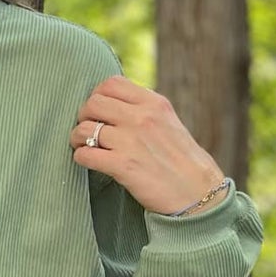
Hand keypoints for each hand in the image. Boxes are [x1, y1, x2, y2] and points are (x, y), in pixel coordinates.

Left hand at [70, 74, 226, 215]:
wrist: (198, 193)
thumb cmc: (181, 160)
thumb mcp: (168, 122)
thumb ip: (143, 110)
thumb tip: (113, 104)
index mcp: (154, 103)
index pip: (111, 84)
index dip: (97, 95)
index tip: (98, 111)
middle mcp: (142, 118)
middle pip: (93, 103)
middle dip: (84, 116)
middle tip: (87, 130)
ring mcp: (132, 141)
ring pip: (84, 129)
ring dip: (77, 138)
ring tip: (83, 146)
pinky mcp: (124, 166)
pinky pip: (85, 155)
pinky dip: (80, 158)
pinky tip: (87, 162)